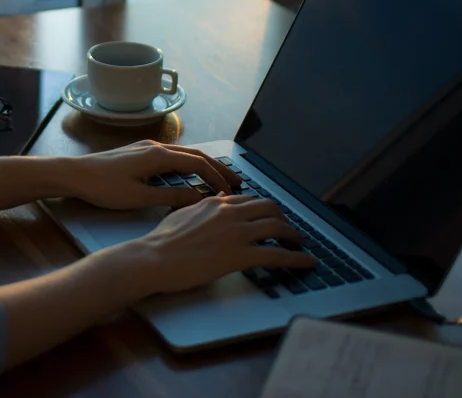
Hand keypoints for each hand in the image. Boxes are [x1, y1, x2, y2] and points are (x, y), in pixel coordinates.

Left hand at [64, 140, 242, 209]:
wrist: (74, 174)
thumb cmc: (103, 187)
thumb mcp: (139, 197)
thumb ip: (170, 197)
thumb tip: (198, 198)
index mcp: (158, 156)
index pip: (198, 164)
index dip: (217, 177)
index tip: (231, 192)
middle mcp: (156, 147)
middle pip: (196, 155)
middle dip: (218, 168)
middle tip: (237, 181)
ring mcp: (147, 148)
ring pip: (184, 154)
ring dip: (204, 165)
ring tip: (219, 178)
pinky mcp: (139, 153)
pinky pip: (172, 156)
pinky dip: (188, 165)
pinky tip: (190, 175)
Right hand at [122, 193, 315, 294]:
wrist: (154, 258)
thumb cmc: (161, 241)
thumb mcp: (180, 214)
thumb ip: (200, 207)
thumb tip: (212, 202)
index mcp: (215, 203)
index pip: (248, 200)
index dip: (262, 209)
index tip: (268, 216)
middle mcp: (230, 213)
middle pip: (269, 208)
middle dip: (282, 217)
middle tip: (286, 229)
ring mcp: (237, 233)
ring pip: (278, 227)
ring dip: (293, 235)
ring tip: (299, 244)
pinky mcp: (241, 255)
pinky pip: (278, 254)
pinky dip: (297, 258)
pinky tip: (307, 263)